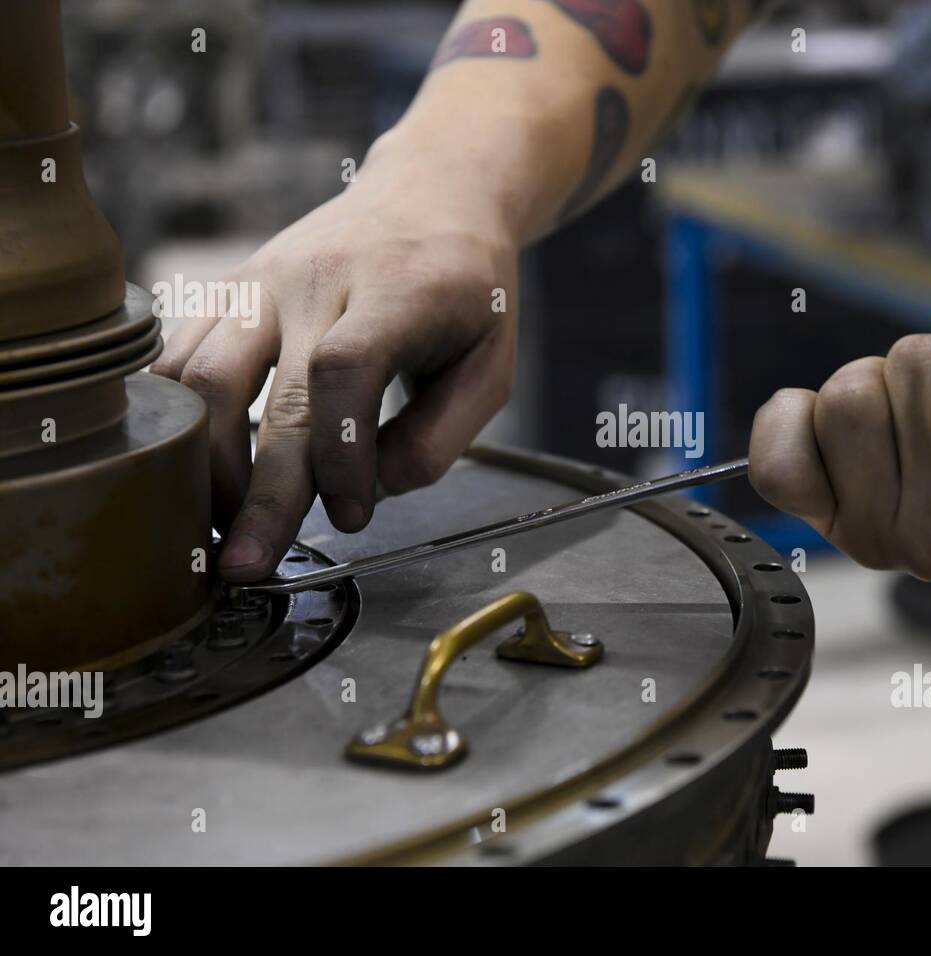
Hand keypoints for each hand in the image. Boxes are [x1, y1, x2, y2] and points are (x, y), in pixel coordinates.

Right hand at [153, 130, 517, 581]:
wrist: (431, 194)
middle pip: (261, 388)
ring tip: (221, 524)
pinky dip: (175, 418)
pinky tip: (191, 467)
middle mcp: (316, 279)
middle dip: (253, 491)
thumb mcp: (491, 364)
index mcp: (396, 292)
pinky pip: (179, 355)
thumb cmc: (468, 292)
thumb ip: (441, 436)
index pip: (344, 373)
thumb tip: (368, 492)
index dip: (338, 455)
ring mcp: (263, 279)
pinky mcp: (232, 287)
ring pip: (199, 372)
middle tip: (246, 565)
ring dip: (203, 460)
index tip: (349, 517)